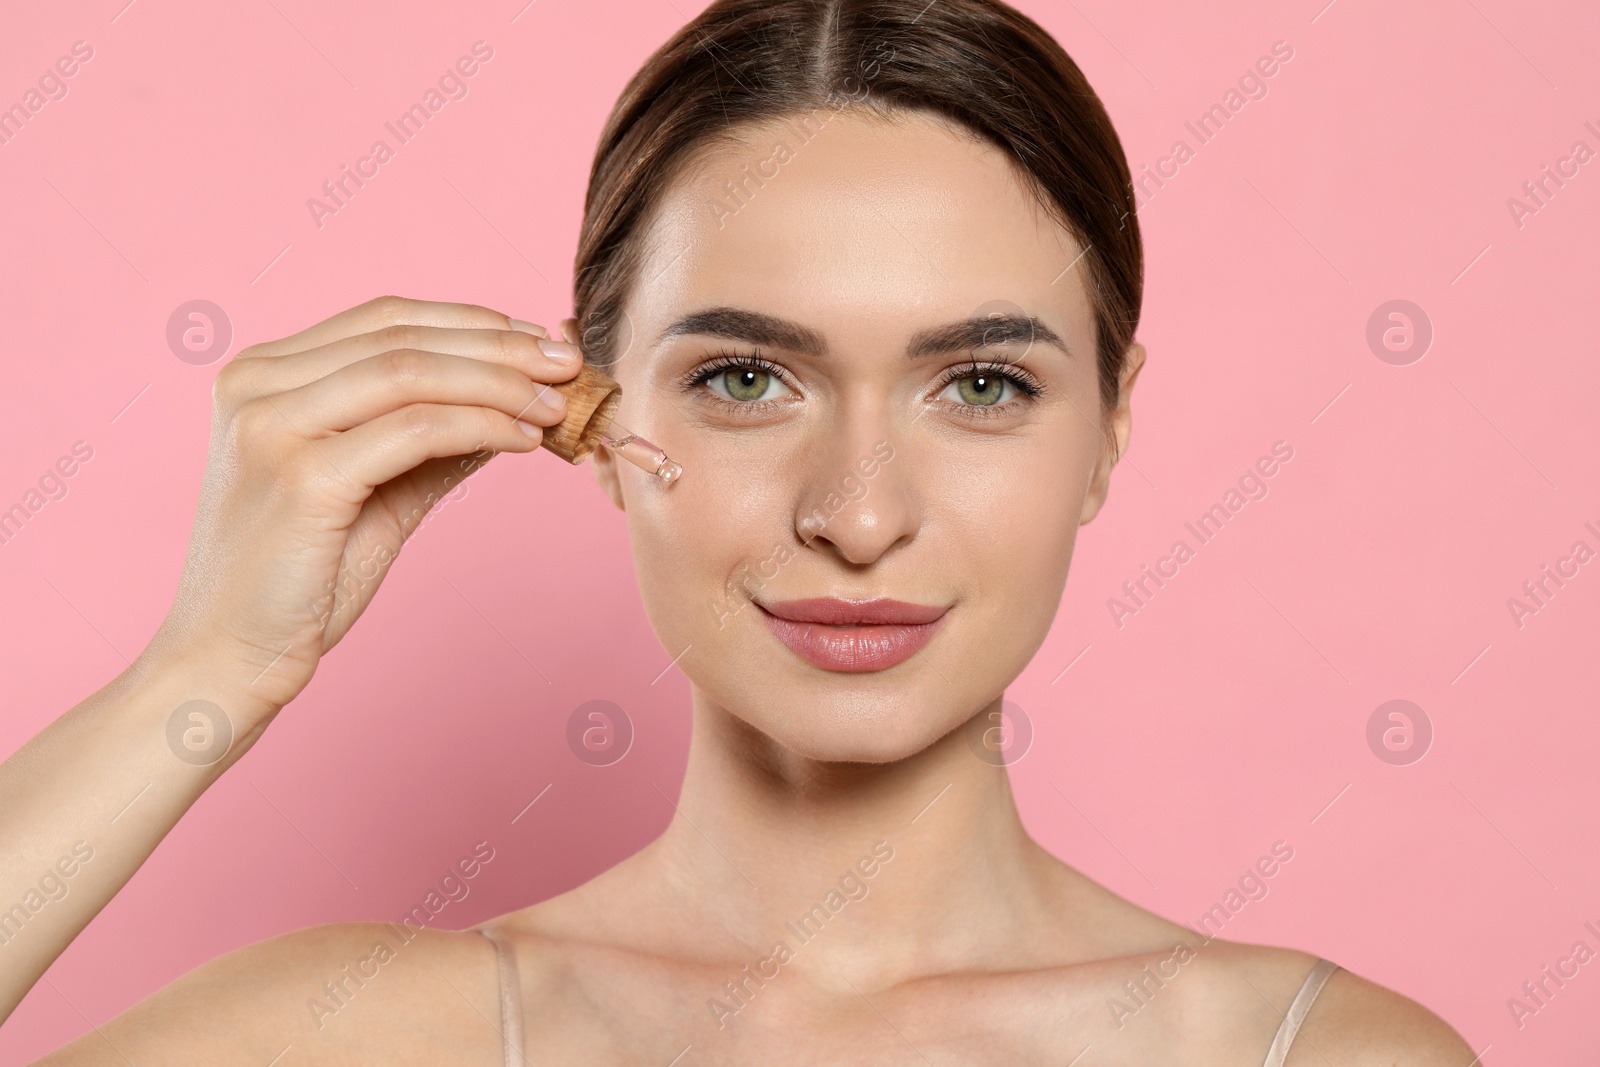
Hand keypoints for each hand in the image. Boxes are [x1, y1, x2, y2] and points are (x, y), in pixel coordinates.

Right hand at [144, 295, 581, 723]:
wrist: (229, 661)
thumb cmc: (299, 583)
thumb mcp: (375, 491)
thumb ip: (431, 441)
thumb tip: (515, 404)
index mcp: (261, 375)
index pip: (384, 319)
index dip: (471, 322)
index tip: (537, 339)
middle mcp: (255, 384)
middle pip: (404, 338)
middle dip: (500, 346)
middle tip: (567, 362)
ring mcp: (272, 425)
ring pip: (413, 373)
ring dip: (499, 383)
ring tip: (555, 403)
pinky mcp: (302, 476)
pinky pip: (416, 430)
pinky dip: (482, 426)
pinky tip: (523, 441)